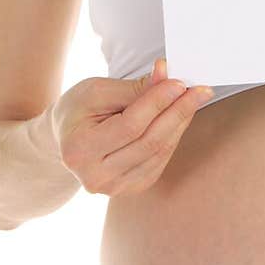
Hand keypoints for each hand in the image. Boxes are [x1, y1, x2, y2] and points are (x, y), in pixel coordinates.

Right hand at [52, 59, 212, 196]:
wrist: (64, 141)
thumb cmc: (78, 111)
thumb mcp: (96, 91)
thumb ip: (133, 89)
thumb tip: (166, 76)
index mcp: (80, 150)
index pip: (130, 125)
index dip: (157, 103)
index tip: (179, 83)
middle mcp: (96, 177)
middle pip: (149, 142)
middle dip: (178, 112)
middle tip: (200, 90)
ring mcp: (114, 188)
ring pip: (159, 152)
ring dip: (180, 123)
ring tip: (193, 98)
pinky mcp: (131, 188)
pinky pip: (160, 160)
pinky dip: (173, 137)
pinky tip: (180, 117)